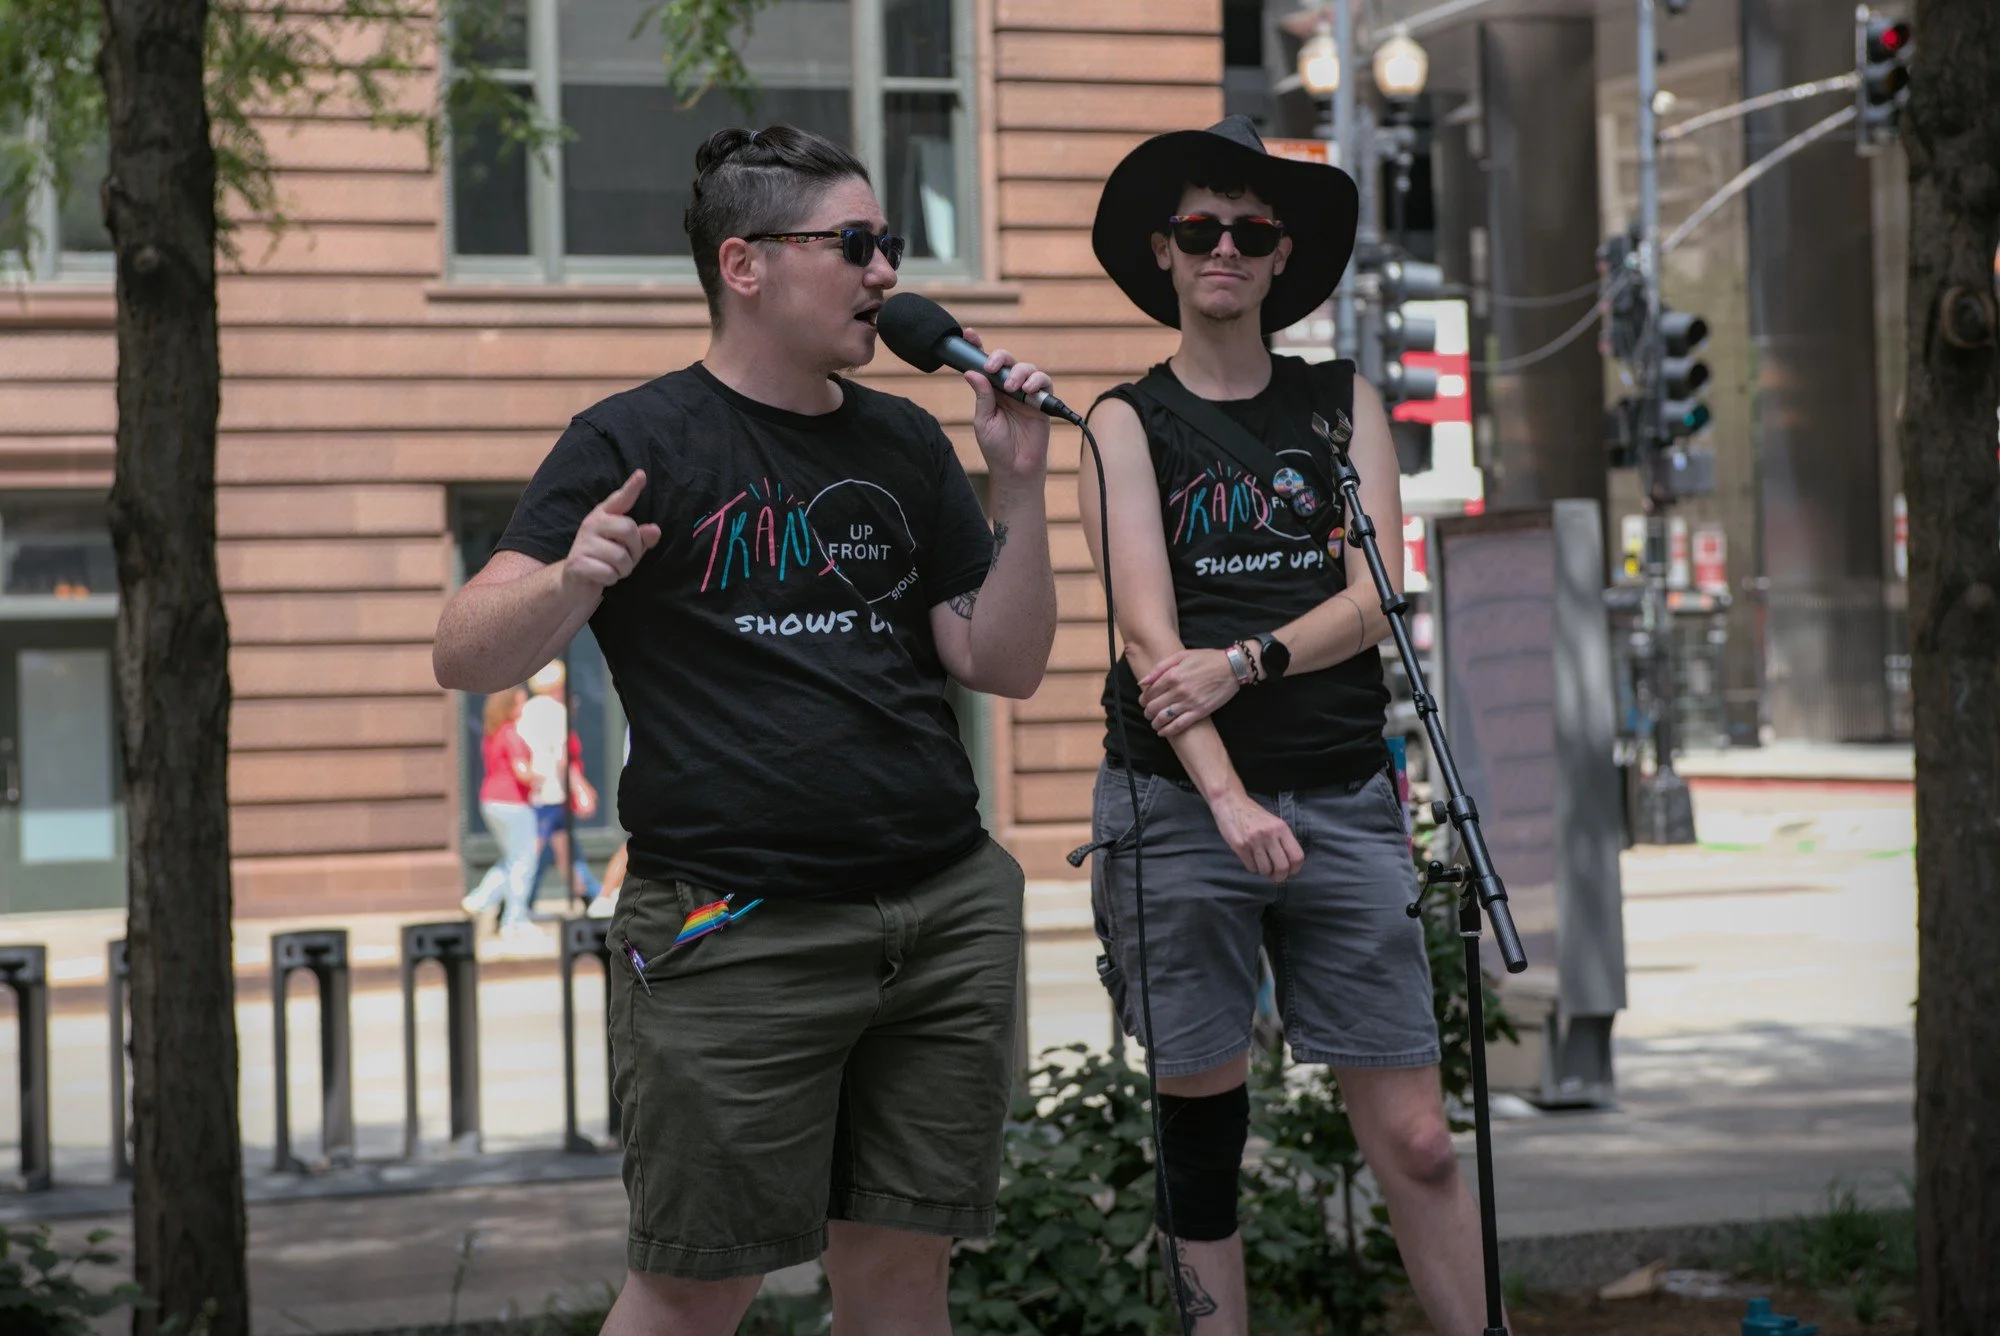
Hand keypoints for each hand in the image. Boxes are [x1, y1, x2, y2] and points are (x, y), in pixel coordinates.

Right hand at [563, 470, 661, 596]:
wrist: (574, 583)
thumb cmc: (605, 560)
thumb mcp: (627, 548)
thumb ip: (641, 538)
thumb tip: (655, 530)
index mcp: (604, 516)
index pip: (620, 500)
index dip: (631, 488)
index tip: (641, 475)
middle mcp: (592, 524)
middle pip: (629, 529)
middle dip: (635, 551)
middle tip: (626, 560)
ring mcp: (582, 543)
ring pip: (621, 557)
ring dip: (623, 570)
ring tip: (612, 569)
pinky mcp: (577, 563)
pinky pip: (609, 573)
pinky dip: (611, 580)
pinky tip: (601, 577)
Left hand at [959, 327, 1051, 482]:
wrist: (1014, 469)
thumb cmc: (996, 447)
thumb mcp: (983, 420)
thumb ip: (981, 396)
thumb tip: (971, 372)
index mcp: (991, 391)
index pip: (984, 365)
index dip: (977, 347)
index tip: (968, 334)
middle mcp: (1008, 389)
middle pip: (1007, 361)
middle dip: (999, 357)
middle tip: (991, 367)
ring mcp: (1026, 394)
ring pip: (1027, 368)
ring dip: (1019, 372)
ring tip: (1013, 388)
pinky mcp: (1042, 402)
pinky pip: (1044, 382)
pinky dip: (1037, 380)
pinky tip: (1028, 389)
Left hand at [1139, 649, 1239, 737]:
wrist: (1232, 667)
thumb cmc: (1207, 659)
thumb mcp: (1181, 656)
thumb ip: (1160, 667)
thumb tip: (1143, 681)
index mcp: (1172, 675)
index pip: (1150, 692)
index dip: (1144, 699)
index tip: (1144, 701)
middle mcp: (1178, 690)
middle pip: (1154, 706)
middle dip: (1147, 712)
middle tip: (1148, 713)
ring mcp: (1189, 702)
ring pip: (1164, 718)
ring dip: (1155, 723)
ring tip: (1154, 723)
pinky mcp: (1199, 712)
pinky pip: (1179, 725)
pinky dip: (1168, 731)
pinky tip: (1162, 732)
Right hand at [1209, 788, 1303, 882]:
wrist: (1230, 803)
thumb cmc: (1253, 814)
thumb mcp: (1274, 822)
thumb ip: (1282, 839)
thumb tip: (1289, 863)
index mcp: (1281, 828)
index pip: (1296, 856)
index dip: (1296, 869)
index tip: (1291, 871)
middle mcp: (1269, 835)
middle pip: (1282, 867)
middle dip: (1280, 876)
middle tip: (1276, 875)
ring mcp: (1254, 841)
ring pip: (1265, 870)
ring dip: (1264, 872)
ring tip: (1262, 864)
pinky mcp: (1240, 846)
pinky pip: (1251, 867)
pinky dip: (1253, 867)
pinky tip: (1251, 859)